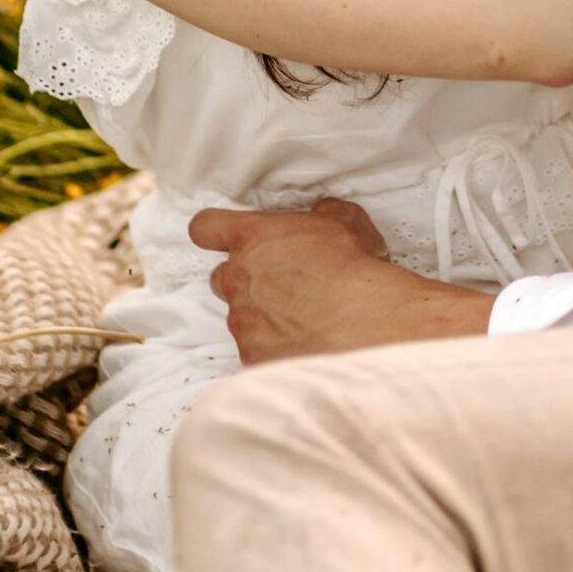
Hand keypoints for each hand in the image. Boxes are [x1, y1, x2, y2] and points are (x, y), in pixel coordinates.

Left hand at [186, 199, 494, 364]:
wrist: (367, 322)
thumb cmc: (355, 268)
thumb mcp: (344, 219)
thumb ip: (319, 212)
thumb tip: (319, 214)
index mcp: (252, 239)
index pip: (205, 227)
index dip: (213, 232)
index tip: (224, 238)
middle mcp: (238, 279)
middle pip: (221, 277)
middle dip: (245, 279)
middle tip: (281, 284)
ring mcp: (243, 322)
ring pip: (241, 317)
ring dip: (263, 317)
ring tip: (303, 319)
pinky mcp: (253, 358)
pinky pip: (256, 351)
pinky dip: (274, 349)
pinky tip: (305, 345)